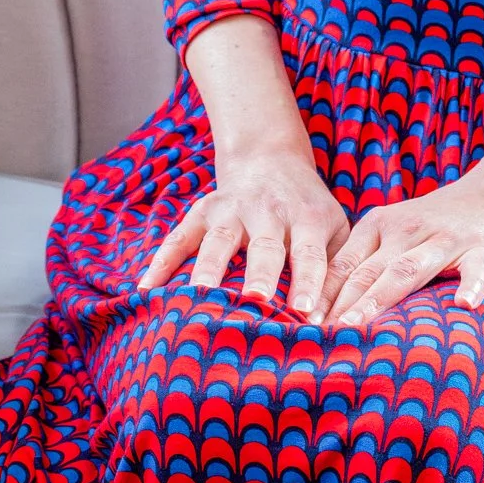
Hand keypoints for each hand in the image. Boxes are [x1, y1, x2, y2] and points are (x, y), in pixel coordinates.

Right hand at [137, 142, 349, 316]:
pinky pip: (179, 237)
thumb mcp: (334, 230)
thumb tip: (331, 321)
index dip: (307, 280)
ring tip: (197, 297)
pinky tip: (146, 289)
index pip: (309, 253)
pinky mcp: (202, 211)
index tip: (303, 311)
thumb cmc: (309, 212)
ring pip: (219, 240)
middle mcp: (269, 211)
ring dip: (209, 268)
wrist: (272, 161)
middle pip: (265, 245)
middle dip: (260, 273)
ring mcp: (232, 209)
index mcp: (306, 218)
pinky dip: (162, 261)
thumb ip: (336, 271)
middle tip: (255, 299)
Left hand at [314, 141, 483, 330]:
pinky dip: (471, 286)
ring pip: (407, 271)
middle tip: (315, 336)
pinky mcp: (482, 249)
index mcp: (379, 225)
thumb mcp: (394, 234)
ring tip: (357, 325)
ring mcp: (444, 239)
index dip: (320, 295)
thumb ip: (365, 263)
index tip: (298, 325)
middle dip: (339, 305)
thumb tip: (322, 309)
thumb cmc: (435, 225)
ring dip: (379, 298)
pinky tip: (464, 305)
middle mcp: (406, 230)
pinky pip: (475, 270)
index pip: (343, 265)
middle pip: (367, 271)